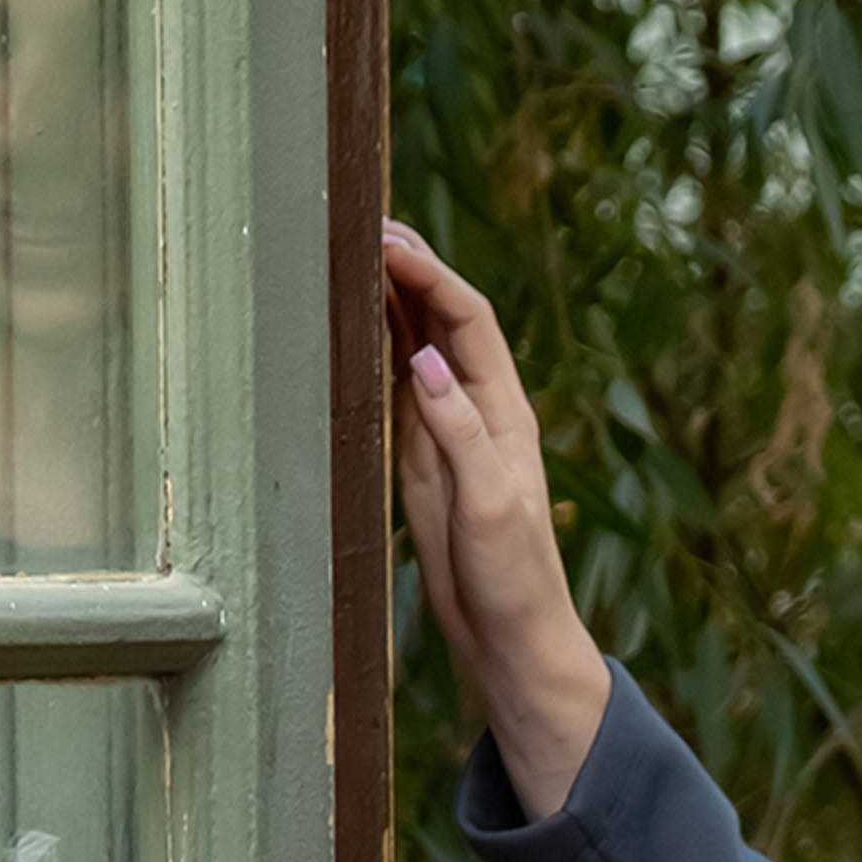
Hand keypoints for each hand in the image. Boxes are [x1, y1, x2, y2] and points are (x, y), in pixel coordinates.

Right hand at [384, 221, 613, 820]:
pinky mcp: (424, 459)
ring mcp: (450, 431)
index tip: (385, 240)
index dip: (429, 275)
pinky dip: (376, 346)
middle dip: (408, 267)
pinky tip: (349, 320)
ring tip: (347, 250)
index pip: (468, 321)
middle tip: (358, 222)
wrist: (511, 639)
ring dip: (389, 298)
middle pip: (442, 317)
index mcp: (506, 414)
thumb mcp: (491, 506)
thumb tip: (423, 361)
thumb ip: (460, 433)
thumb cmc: (513, 581)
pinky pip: (397, 385)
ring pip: (417, 344)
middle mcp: (480, 410)